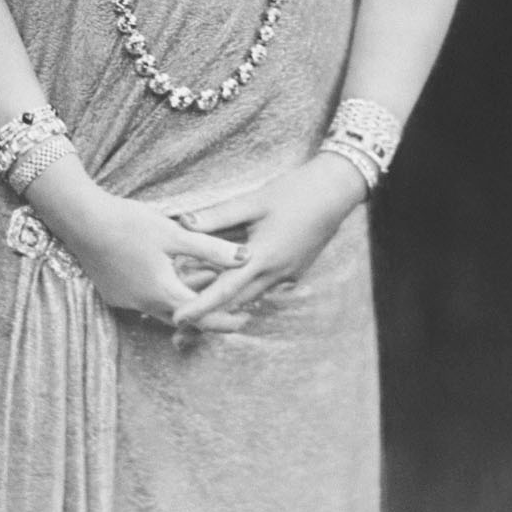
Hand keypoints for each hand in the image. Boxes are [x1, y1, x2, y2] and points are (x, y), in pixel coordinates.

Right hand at [50, 187, 254, 333]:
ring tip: (207, 280)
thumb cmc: (129, 223)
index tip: (246, 317)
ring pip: (165, 309)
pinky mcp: (114, 292)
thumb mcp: (174, 233)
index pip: (203, 316)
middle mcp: (144, 304)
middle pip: (184, 317)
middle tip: (230, 305)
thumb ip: (210, 248)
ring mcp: (127, 300)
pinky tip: (171, 273)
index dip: (226, 318)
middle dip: (208, 311)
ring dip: (186, 298)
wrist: (82, 221)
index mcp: (163, 292)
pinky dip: (165, 293)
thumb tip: (246, 258)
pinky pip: (146, 301)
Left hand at [169, 153, 368, 328]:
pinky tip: (229, 276)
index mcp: (263, 257)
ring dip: (226, 298)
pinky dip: (244, 285)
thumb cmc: (293, 192)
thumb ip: (217, 216)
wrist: (334, 193)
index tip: (177, 319)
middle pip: (236, 301)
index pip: (225, 290)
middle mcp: (276, 274)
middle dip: (209, 311)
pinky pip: (263, 285)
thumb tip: (183, 222)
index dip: (200, 306)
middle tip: (180, 317)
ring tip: (197, 296)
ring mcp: (288, 276)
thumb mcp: (252, 202)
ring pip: (250, 295)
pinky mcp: (294, 271)